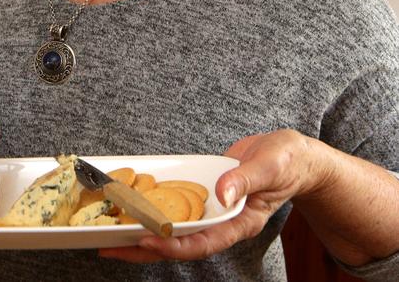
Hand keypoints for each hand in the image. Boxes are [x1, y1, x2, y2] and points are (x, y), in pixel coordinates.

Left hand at [99, 129, 324, 263]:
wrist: (292, 155)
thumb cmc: (288, 161)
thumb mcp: (271, 166)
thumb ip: (246, 179)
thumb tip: (222, 194)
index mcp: (241, 222)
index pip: (203, 242)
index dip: (173, 245)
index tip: (146, 241)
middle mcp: (223, 221)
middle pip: (179, 242)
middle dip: (145, 246)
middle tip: (109, 246)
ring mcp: (212, 210)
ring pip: (174, 227)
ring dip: (144, 230)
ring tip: (110, 232)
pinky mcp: (205, 195)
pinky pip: (178, 206)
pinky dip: (156, 207)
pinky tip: (134, 204)